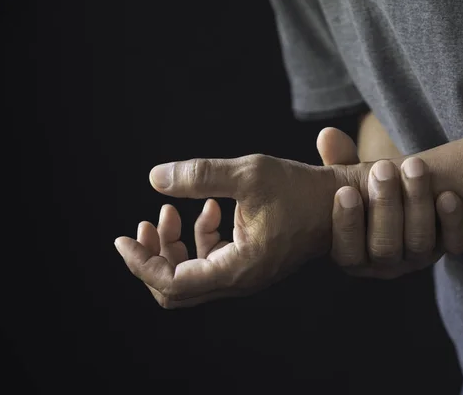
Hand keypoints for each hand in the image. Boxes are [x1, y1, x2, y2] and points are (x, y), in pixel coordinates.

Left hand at [115, 153, 370, 307]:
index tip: (123, 238)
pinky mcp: (248, 261)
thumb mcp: (249, 174)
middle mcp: (239, 279)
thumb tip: (155, 178)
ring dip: (173, 245)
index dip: (142, 263)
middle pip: (176, 287)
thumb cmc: (302, 189)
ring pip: (191, 274)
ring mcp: (244, 273)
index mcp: (239, 268)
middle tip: (141, 226)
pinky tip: (207, 208)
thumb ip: (200, 175)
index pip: (174, 283)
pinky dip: (198, 237)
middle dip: (153, 256)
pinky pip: (210, 260)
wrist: (339, 204)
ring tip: (168, 212)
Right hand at [317, 127, 462, 278]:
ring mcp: (417, 258)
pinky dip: (452, 222)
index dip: (347, 224)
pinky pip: (454, 244)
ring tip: (414, 166)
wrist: (407, 194)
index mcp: (351, 254)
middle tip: (382, 167)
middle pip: (385, 247)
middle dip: (384, 206)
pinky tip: (448, 195)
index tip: (346, 191)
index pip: (348, 252)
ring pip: (419, 243)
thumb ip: (337, 161)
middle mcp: (384, 264)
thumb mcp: (348, 177)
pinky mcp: (445, 247)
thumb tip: (327, 135)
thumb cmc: (367, 189)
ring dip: (417, 203)